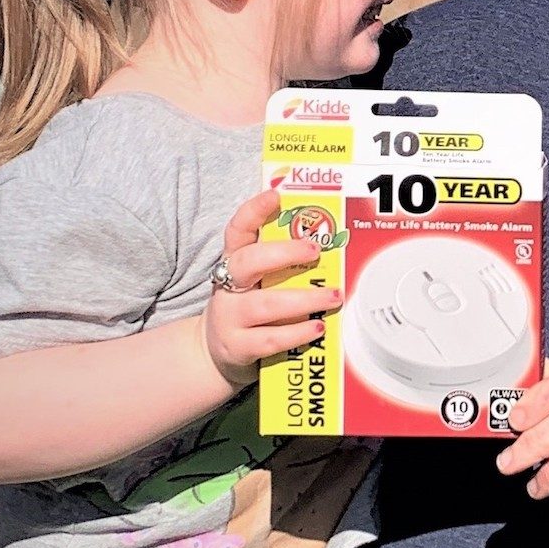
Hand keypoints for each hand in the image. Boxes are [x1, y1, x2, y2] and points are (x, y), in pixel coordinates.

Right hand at [200, 190, 341, 386]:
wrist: (215, 351)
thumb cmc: (248, 307)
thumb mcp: (258, 280)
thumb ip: (283, 263)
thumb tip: (330, 242)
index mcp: (234, 262)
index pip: (238, 230)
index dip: (253, 211)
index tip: (275, 195)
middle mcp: (228, 287)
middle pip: (248, 262)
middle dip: (283, 253)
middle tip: (315, 250)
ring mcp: (230, 317)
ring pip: (266, 304)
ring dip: (304, 299)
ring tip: (333, 296)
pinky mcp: (238, 346)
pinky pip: (270, 338)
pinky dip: (297, 332)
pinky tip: (317, 327)